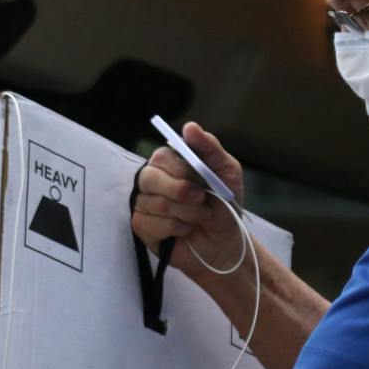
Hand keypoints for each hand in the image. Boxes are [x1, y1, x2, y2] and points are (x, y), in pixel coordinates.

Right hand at [131, 121, 245, 270]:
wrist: (225, 242)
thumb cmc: (225, 204)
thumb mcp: (227, 171)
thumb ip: (209, 147)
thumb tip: (189, 126)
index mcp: (170, 163)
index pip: (161, 157)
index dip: (181, 171)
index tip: (202, 182)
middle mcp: (152, 180)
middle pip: (149, 178)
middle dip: (180, 192)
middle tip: (201, 199)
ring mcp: (143, 203)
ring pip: (154, 203)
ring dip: (186, 213)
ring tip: (199, 218)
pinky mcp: (141, 226)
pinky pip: (149, 223)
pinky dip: (175, 228)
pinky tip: (185, 230)